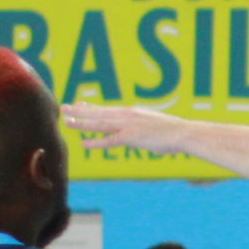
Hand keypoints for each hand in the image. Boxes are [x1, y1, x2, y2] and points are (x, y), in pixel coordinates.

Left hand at [66, 102, 190, 154]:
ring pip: (99, 124)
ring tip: (67, 121)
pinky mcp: (131, 137)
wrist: (184, 133)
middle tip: (65, 107)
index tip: (79, 104)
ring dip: (82, 122)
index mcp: (133, 112)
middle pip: (99, 113)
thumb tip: (144, 134)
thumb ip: (145, 128)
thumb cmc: (174, 132)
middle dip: (80, 111)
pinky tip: (84, 143)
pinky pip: (109, 140)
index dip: (91, 107)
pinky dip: (96, 142)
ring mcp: (128, 125)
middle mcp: (127, 115)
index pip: (107, 109)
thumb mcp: (155, 126)